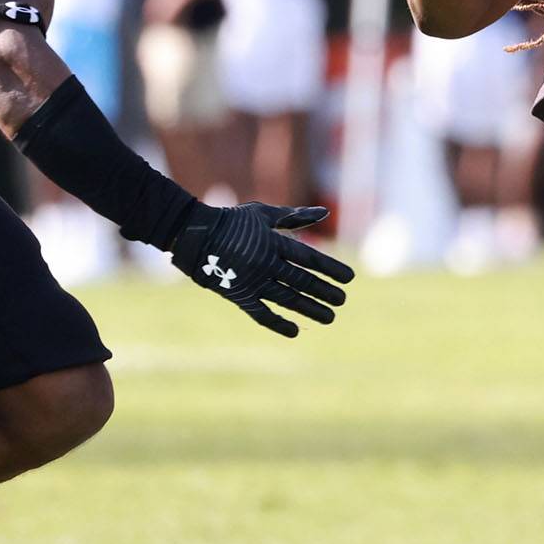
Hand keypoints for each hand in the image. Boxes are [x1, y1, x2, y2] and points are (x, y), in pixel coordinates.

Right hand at [169, 202, 354, 336]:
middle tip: (342, 301)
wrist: (194, 235)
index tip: (349, 279)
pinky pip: (260, 313)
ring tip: (330, 317)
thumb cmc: (232, 221)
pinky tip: (295, 330)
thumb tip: (324, 212)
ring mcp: (252, 281)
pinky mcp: (238, 295)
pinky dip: (277, 322)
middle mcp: (266, 264)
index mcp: (273, 242)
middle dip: (324, 292)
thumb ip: (294, 216)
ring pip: (287, 299)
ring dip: (310, 308)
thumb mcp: (263, 214)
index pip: (310, 259)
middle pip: (302, 281)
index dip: (331, 269)